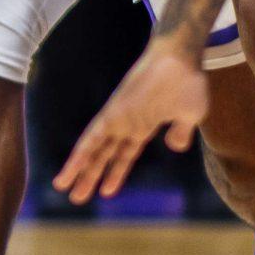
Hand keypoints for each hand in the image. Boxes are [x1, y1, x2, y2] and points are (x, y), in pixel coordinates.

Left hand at [53, 42, 208, 202]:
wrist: (179, 56)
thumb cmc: (187, 80)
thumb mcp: (190, 115)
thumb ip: (181, 132)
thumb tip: (174, 146)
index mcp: (144, 126)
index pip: (125, 154)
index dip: (115, 173)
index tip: (106, 191)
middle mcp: (126, 123)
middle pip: (105, 155)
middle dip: (91, 177)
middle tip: (77, 198)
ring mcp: (118, 118)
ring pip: (94, 149)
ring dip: (80, 169)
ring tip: (64, 187)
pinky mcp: (113, 112)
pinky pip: (94, 136)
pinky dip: (82, 152)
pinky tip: (72, 166)